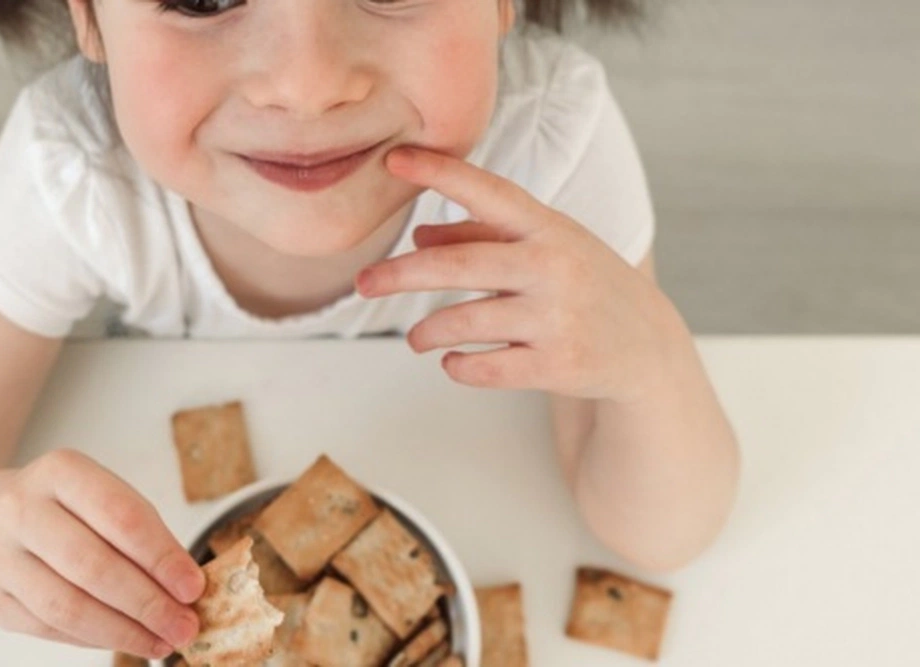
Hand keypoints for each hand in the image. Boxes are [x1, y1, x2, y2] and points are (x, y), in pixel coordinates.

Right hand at [0, 449, 203, 658]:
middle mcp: (19, 509)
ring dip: (123, 631)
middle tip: (184, 626)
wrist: (8, 521)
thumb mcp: (111, 503)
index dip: (161, 557)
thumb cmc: (75, 511)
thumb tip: (187, 592)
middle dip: (147, 603)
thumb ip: (148, 539)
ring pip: (66, 606)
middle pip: (91, 565)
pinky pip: (49, 629)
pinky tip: (127, 640)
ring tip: (162, 642)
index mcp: (59, 471)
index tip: (193, 588)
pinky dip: (95, 640)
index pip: (120, 516)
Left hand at [356, 146, 688, 403]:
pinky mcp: (559, 366)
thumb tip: (419, 234)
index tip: (394, 159)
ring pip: (465, 323)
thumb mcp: (544, 247)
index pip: (489, 191)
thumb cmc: (582, 284)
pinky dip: (459, 366)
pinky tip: (453, 361)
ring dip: (427, 333)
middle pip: (459, 265)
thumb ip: (483, 236)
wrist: (647, 346)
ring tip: (416, 338)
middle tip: (363, 284)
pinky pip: (486, 368)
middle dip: (400, 274)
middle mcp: (554, 267)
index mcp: (548, 228)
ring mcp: (558, 318)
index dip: (440, 173)